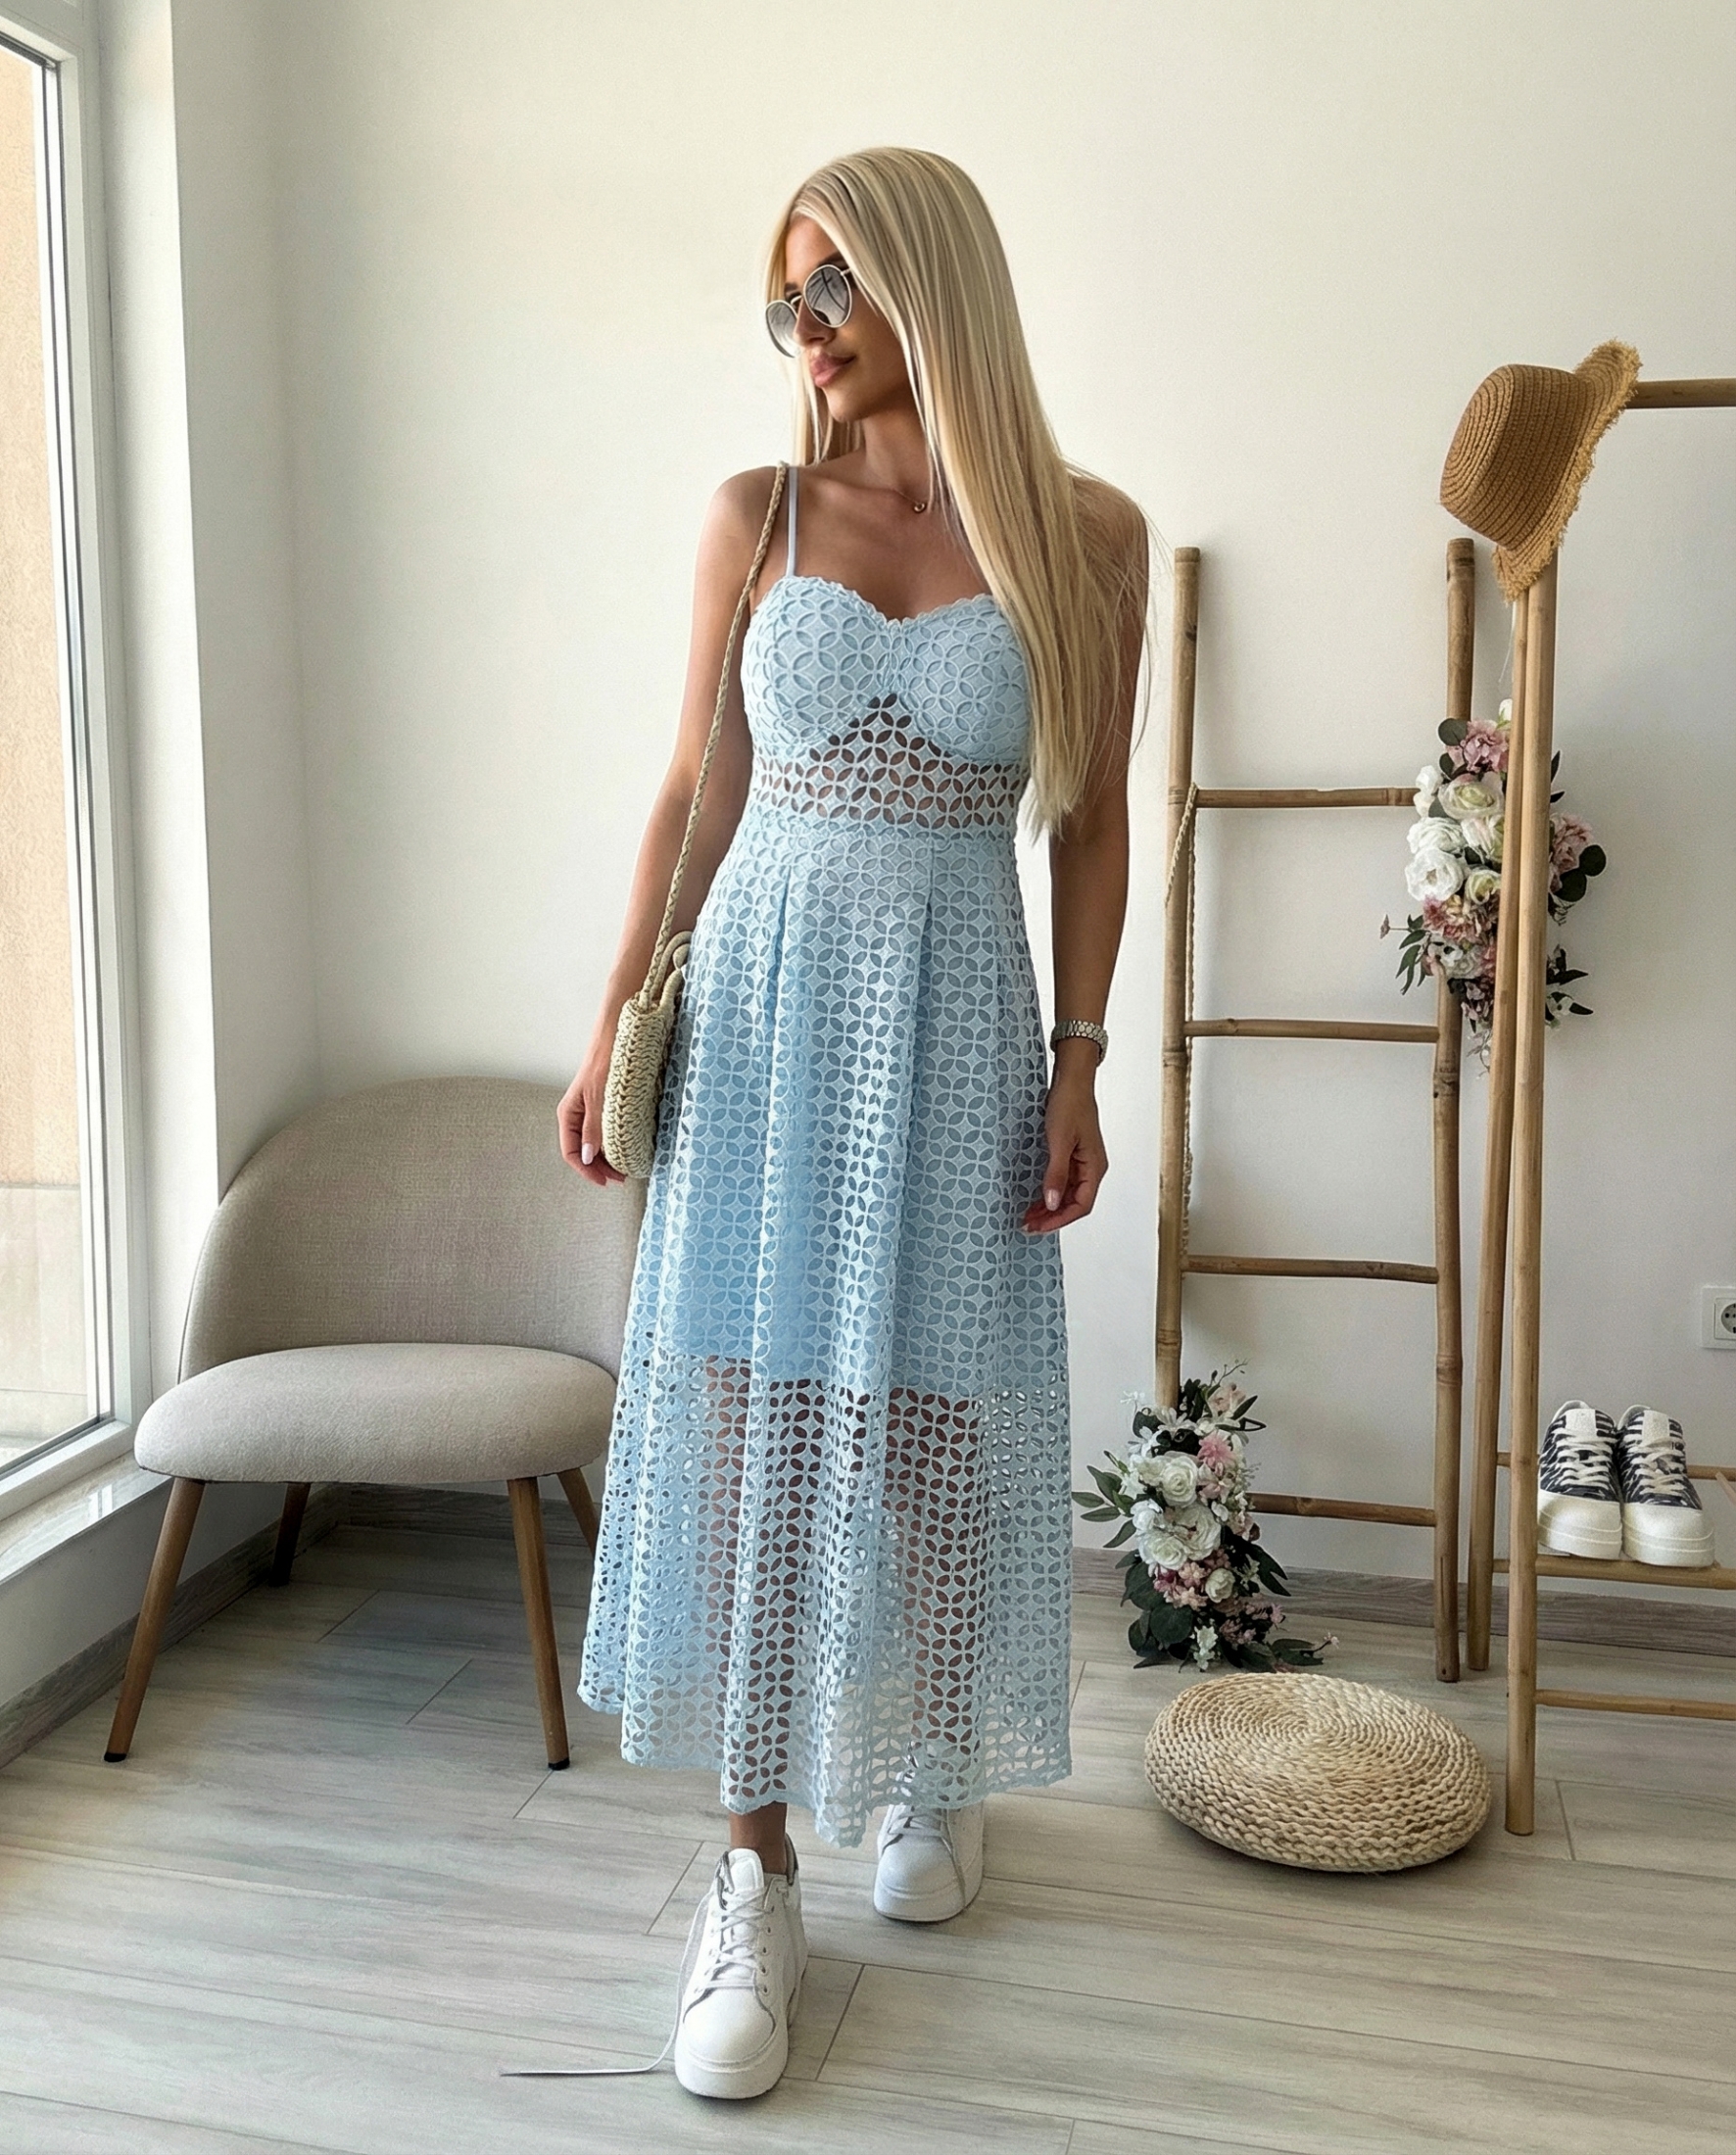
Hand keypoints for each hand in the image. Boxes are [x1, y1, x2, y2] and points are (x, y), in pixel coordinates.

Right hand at [558, 1028, 626, 1185]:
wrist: (617, 1033)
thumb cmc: (606, 1060)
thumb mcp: (600, 1097)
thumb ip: (594, 1127)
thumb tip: (588, 1157)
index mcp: (569, 1113)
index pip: (571, 1152)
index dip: (587, 1170)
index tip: (606, 1181)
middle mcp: (577, 1114)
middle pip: (584, 1150)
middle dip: (600, 1167)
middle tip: (622, 1177)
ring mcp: (590, 1110)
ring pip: (595, 1142)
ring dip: (608, 1157)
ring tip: (627, 1167)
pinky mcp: (604, 1105)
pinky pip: (605, 1130)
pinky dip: (614, 1142)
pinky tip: (627, 1147)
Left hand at [1022, 1063, 1106, 1232]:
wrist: (1072, 1080)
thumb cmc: (1070, 1104)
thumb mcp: (1059, 1141)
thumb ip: (1056, 1174)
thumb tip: (1053, 1203)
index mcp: (1095, 1167)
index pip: (1081, 1205)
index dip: (1060, 1219)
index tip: (1039, 1226)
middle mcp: (1092, 1168)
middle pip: (1075, 1203)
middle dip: (1052, 1217)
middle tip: (1028, 1225)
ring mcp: (1083, 1162)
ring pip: (1068, 1194)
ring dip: (1050, 1207)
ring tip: (1029, 1215)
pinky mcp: (1073, 1154)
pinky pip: (1064, 1181)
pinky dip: (1051, 1192)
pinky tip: (1037, 1197)